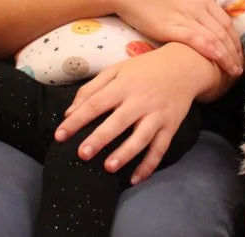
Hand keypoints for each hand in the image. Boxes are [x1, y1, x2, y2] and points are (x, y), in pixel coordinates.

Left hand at [55, 44, 203, 183]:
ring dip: (125, 153)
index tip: (60, 135)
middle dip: (100, 138)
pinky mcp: (171, 126)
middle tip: (82, 154)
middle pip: (118, 121)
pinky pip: (160, 148)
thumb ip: (92, 88)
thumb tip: (70, 112)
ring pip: (141, 137)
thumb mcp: (117, 69)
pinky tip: (136, 178)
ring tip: (108, 167)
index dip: (77, 120)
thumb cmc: (145, 69)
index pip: (96, 103)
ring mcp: (158, 114)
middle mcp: (141, 100)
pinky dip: (150, 165)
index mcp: (124, 85)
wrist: (185, 65)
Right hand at [104, 0, 243, 75]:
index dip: (235, 39)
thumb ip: (191, 6)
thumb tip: (198, 20)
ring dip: (228, 56)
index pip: (226, 21)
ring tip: (233, 72)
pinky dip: (212, 51)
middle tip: (241, 67)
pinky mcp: (172, 26)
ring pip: (216, 38)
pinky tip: (219, 62)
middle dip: (235, 51)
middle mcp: (199, 7)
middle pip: (225, 32)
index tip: (239, 53)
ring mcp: (187, 16)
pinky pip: (198, 40)